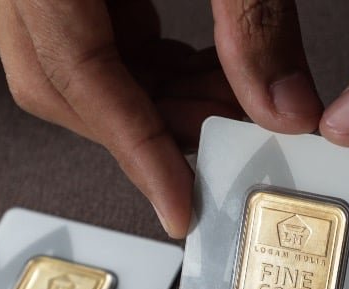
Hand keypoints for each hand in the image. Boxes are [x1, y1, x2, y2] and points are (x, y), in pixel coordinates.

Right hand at [0, 0, 321, 236]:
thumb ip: (253, 20)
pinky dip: (161, 70)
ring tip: (233, 113)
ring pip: (85, 68)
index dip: (133, 147)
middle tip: (222, 151)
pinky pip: (105, 38)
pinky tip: (215, 76)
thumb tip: (286, 111)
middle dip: (148, 131)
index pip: (73, 75)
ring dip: (164, 103)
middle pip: (62, 85)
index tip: (180, 208)